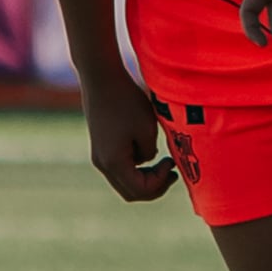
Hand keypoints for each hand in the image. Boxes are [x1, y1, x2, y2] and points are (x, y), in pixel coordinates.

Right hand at [81, 82, 181, 202]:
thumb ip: (151, 153)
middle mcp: (103, 164)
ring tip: (164, 163)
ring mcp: (99, 156)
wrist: (100, 78)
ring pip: (124, 182)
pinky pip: (119, 168)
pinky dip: (136, 167)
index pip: (140, 190)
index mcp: (114, 162)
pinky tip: (148, 149)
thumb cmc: (126, 101)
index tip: (172, 162)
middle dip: (154, 187)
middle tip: (172, 173)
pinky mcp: (100, 146)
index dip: (161, 182)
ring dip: (145, 178)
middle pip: (130, 192)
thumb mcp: (147, 128)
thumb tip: (148, 160)